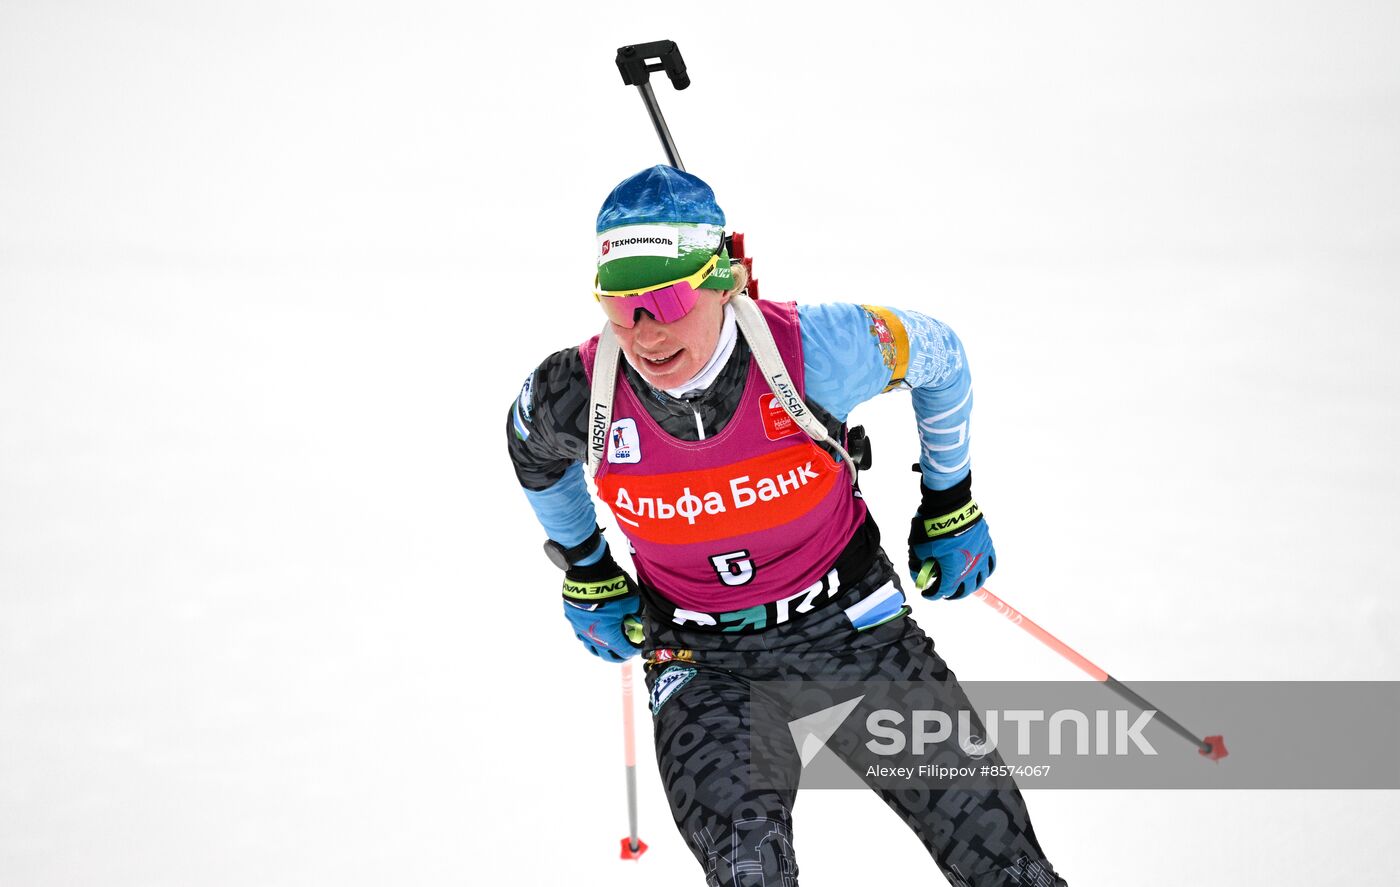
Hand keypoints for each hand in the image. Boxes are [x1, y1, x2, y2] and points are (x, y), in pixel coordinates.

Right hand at [561, 547, 643, 660]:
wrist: (588, 572)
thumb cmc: (613, 588)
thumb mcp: (632, 601)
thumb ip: (636, 615)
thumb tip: (639, 621)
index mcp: (609, 635)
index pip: (624, 650)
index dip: (633, 650)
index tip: (638, 647)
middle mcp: (592, 636)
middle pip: (606, 654)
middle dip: (618, 655)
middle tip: (625, 651)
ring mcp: (580, 628)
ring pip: (591, 646)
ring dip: (602, 648)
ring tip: (609, 645)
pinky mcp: (572, 618)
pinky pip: (581, 633)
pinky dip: (590, 636)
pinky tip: (594, 632)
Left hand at [907, 474, 995, 600]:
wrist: (949, 504)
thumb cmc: (932, 526)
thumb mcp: (918, 548)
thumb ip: (918, 565)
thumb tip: (918, 575)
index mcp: (953, 570)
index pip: (943, 590)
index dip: (933, 594)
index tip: (926, 593)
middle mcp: (970, 567)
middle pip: (964, 589)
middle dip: (952, 594)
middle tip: (944, 593)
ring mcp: (981, 555)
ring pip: (980, 579)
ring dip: (971, 586)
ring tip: (963, 586)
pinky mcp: (987, 544)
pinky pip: (991, 563)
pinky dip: (985, 571)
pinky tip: (980, 571)